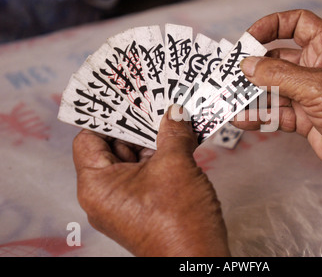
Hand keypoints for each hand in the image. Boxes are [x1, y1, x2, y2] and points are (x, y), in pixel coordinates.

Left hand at [72, 105, 229, 256]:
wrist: (198, 259)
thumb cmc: (180, 219)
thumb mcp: (176, 166)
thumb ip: (173, 133)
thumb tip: (175, 112)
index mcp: (96, 185)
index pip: (89, 139)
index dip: (107, 116)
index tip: (126, 97)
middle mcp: (104, 195)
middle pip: (112, 147)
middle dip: (136, 125)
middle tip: (155, 102)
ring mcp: (124, 201)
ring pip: (133, 160)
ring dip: (153, 140)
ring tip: (173, 118)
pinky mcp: (142, 206)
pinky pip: (146, 173)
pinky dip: (161, 157)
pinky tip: (181, 140)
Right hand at [234, 10, 321, 226]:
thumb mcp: (317, 87)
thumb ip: (279, 74)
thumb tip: (249, 65)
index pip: (297, 23)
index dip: (272, 25)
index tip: (249, 38)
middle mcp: (318, 67)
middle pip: (279, 58)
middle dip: (255, 66)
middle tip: (233, 74)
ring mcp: (310, 94)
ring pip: (275, 88)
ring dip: (254, 94)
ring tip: (232, 99)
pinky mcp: (306, 117)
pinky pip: (277, 112)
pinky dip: (261, 115)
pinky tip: (245, 119)